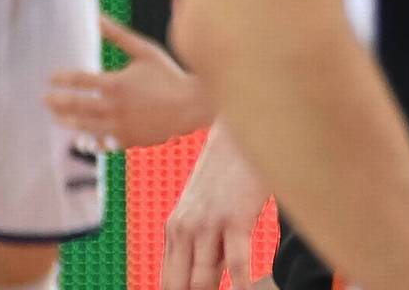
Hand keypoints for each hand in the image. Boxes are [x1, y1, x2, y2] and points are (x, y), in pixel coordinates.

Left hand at [47, 14, 213, 150]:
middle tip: (45, 100)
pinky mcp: (129, 140)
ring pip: (86, 126)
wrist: (192, 106)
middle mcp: (114, 107)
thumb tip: (97, 17)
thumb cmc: (169, 74)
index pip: (79, 80)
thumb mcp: (144, 51)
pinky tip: (82, 138)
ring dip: (68, 122)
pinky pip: (103, 142)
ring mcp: (120, 126)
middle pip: (76, 105)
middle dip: (58, 102)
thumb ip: (118, 36)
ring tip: (56, 118)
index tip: (50, 78)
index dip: (62, 79)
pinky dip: (90, 140)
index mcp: (115, 83)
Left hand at [163, 124, 269, 289]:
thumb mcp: (202, 211)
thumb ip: (200, 245)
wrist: (237, 134)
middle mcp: (184, 229)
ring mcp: (208, 224)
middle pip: (179, 285)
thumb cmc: (224, 175)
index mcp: (174, 230)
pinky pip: (235, 262)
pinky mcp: (234, 218)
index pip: (168, 282)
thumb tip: (203, 282)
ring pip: (202, 279)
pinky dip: (240, 284)